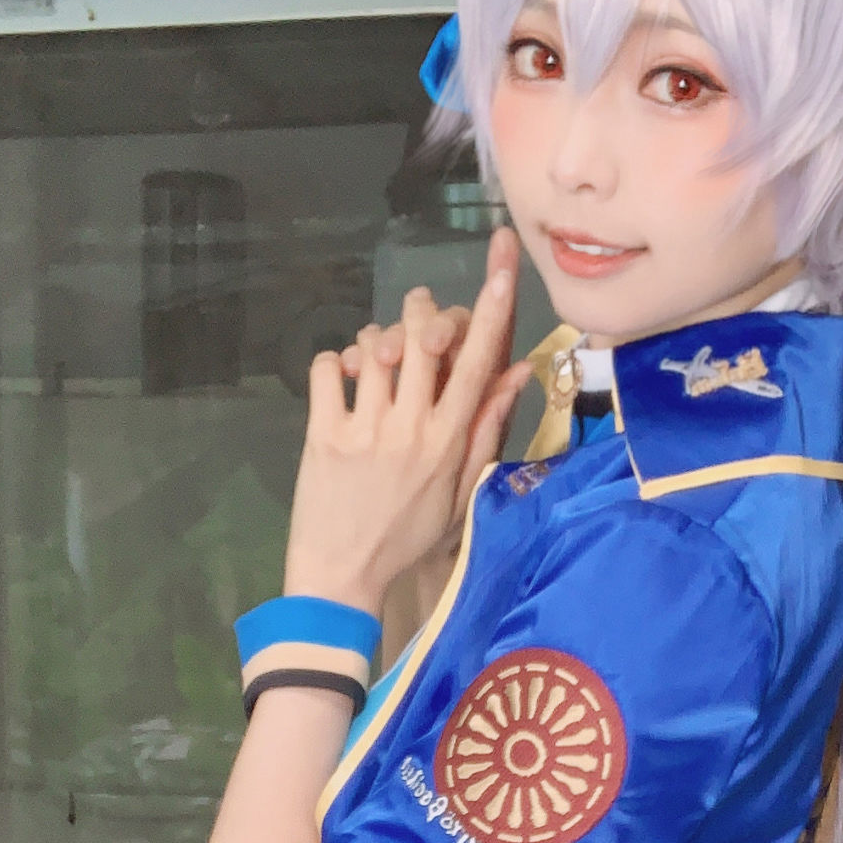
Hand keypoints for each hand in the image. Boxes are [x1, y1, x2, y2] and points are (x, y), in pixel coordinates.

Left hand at [284, 229, 532, 610]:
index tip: (503, 266)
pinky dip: (335, 362)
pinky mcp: (324, 434)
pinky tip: (343, 381)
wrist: (343, 576)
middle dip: (422, 313)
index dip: (491, 310)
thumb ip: (486, 430)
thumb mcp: (459, 493)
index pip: (477, 364)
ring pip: (378, 346)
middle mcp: (411, 429)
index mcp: (448, 442)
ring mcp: (365, 430)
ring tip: (378, 358)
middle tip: (418, 322)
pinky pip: (328, 369)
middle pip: (423, 337)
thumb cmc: (405, 538)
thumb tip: (518, 373)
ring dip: (380, 336)